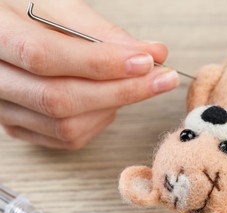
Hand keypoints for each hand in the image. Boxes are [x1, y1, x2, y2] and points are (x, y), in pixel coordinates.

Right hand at [0, 0, 178, 148]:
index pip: (45, 56)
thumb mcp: (58, 8)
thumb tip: (153, 53)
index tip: (146, 62)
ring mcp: (4, 110)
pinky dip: (99, 120)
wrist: (2, 34)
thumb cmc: (26, 14)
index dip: (100, 63)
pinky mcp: (19, 128)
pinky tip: (107, 101)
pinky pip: (67, 138)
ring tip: (129, 83)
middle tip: (163, 79)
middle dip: (121, 91)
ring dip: (111, 106)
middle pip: (59, 99)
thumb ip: (103, 33)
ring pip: (65, 125)